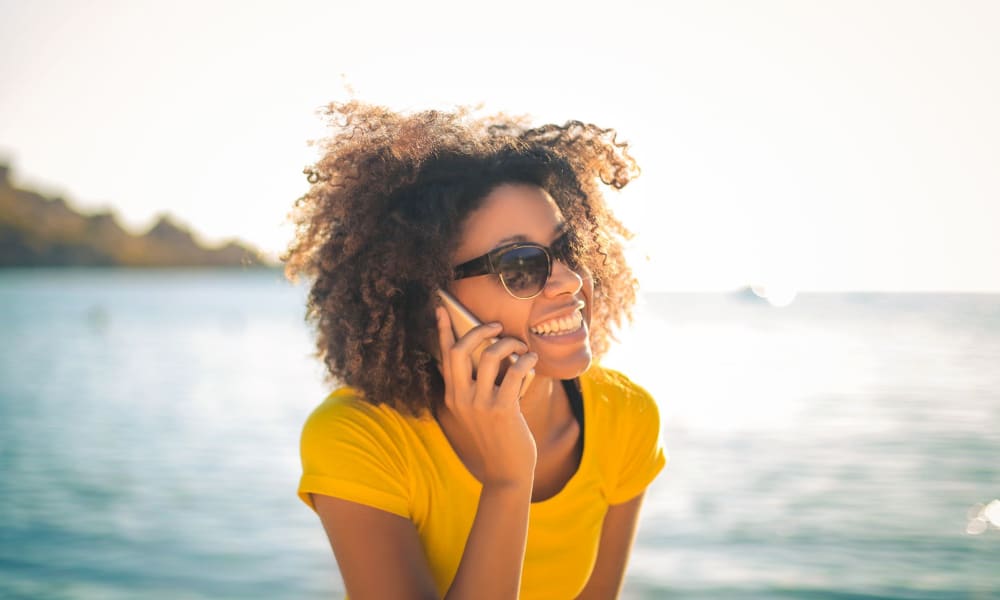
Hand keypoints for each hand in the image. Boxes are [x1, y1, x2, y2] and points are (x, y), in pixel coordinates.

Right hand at [436, 306, 537, 487]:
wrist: (506, 473)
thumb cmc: (495, 439)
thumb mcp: (476, 413)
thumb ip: (476, 388)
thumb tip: (490, 355)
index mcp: (452, 397)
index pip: (445, 356)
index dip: (444, 330)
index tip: (442, 309)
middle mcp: (461, 398)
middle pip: (461, 350)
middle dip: (479, 330)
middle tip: (496, 326)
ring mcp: (481, 404)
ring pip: (491, 356)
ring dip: (509, 343)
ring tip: (521, 347)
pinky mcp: (503, 410)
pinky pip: (514, 372)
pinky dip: (525, 360)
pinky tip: (531, 359)